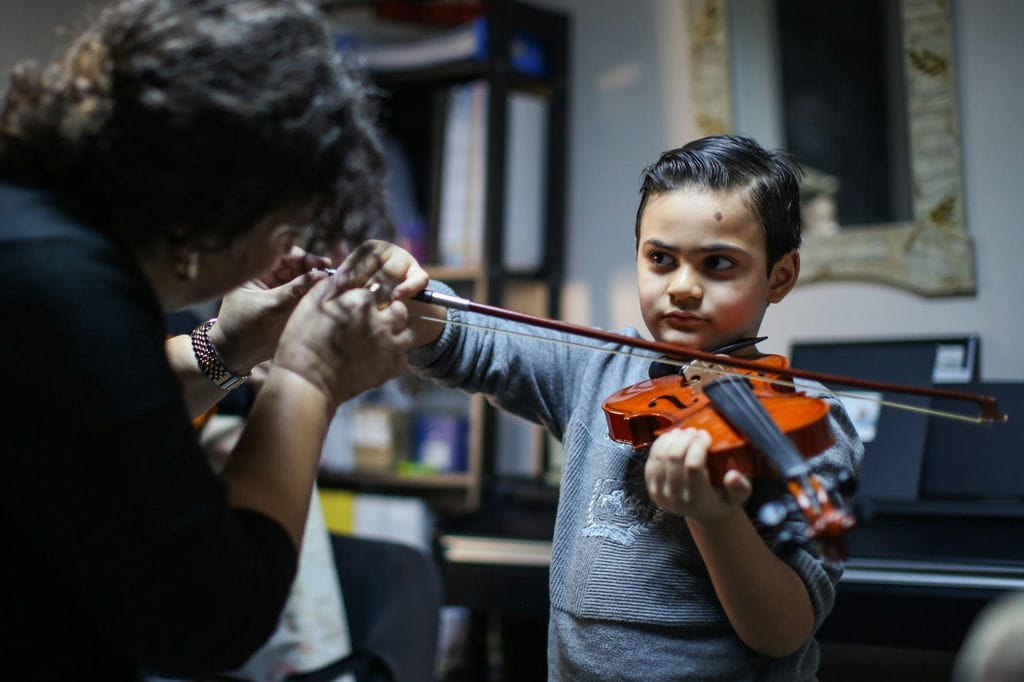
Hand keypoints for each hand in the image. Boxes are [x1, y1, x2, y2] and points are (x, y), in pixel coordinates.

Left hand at [211, 248, 333, 373]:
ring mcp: (276, 289)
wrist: (236, 356)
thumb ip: (296, 290)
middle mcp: (266, 276)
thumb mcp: (271, 308)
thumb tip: (323, 275)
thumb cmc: (245, 329)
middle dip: (313, 270)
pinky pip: (302, 293)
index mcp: (254, 270)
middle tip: (331, 276)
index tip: (322, 265)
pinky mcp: (284, 303)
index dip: (304, 258)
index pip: (283, 254)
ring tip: (332, 286)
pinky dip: (313, 294)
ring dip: (315, 282)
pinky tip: (325, 295)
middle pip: (296, 265)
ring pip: (301, 279)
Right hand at [271, 275, 414, 408]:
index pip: (379, 290)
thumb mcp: (311, 304)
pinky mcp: (390, 368)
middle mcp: (380, 321)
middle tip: (374, 321)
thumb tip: (348, 275)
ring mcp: (389, 346)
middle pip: (399, 309)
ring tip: (379, 339)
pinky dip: (394, 356)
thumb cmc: (303, 341)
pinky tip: (378, 356)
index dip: (371, 299)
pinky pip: (403, 357)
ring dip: (396, 333)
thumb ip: (334, 285)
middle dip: (390, 311)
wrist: (307, 382)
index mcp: (361, 302)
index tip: (361, 307)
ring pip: (406, 332)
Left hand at [328, 240, 429, 303]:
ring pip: (391, 273)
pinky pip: (415, 280)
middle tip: (351, 300)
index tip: (333, 294)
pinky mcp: (419, 274)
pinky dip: (406, 288)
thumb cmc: (374, 293)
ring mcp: (405, 260)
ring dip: (381, 288)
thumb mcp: (358, 283)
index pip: (354, 264)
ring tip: (372, 302)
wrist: (403, 302)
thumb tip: (324, 287)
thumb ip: (345, 282)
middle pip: (372, 268)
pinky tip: (396, 298)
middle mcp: (386, 250)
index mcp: (368, 249)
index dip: (343, 280)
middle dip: (361, 286)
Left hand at [645, 427, 752, 520]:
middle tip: (696, 431)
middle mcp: (674, 500)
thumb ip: (740, 487)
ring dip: (672, 440)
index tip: (706, 435)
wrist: (704, 512)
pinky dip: (661, 444)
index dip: (698, 446)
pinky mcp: (650, 486)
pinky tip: (672, 436)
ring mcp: (659, 493)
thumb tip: (732, 475)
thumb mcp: (739, 496)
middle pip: (674, 459)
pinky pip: (651, 459)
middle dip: (685, 439)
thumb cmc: (723, 500)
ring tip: (685, 432)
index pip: (692, 467)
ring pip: (660, 457)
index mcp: (697, 502)